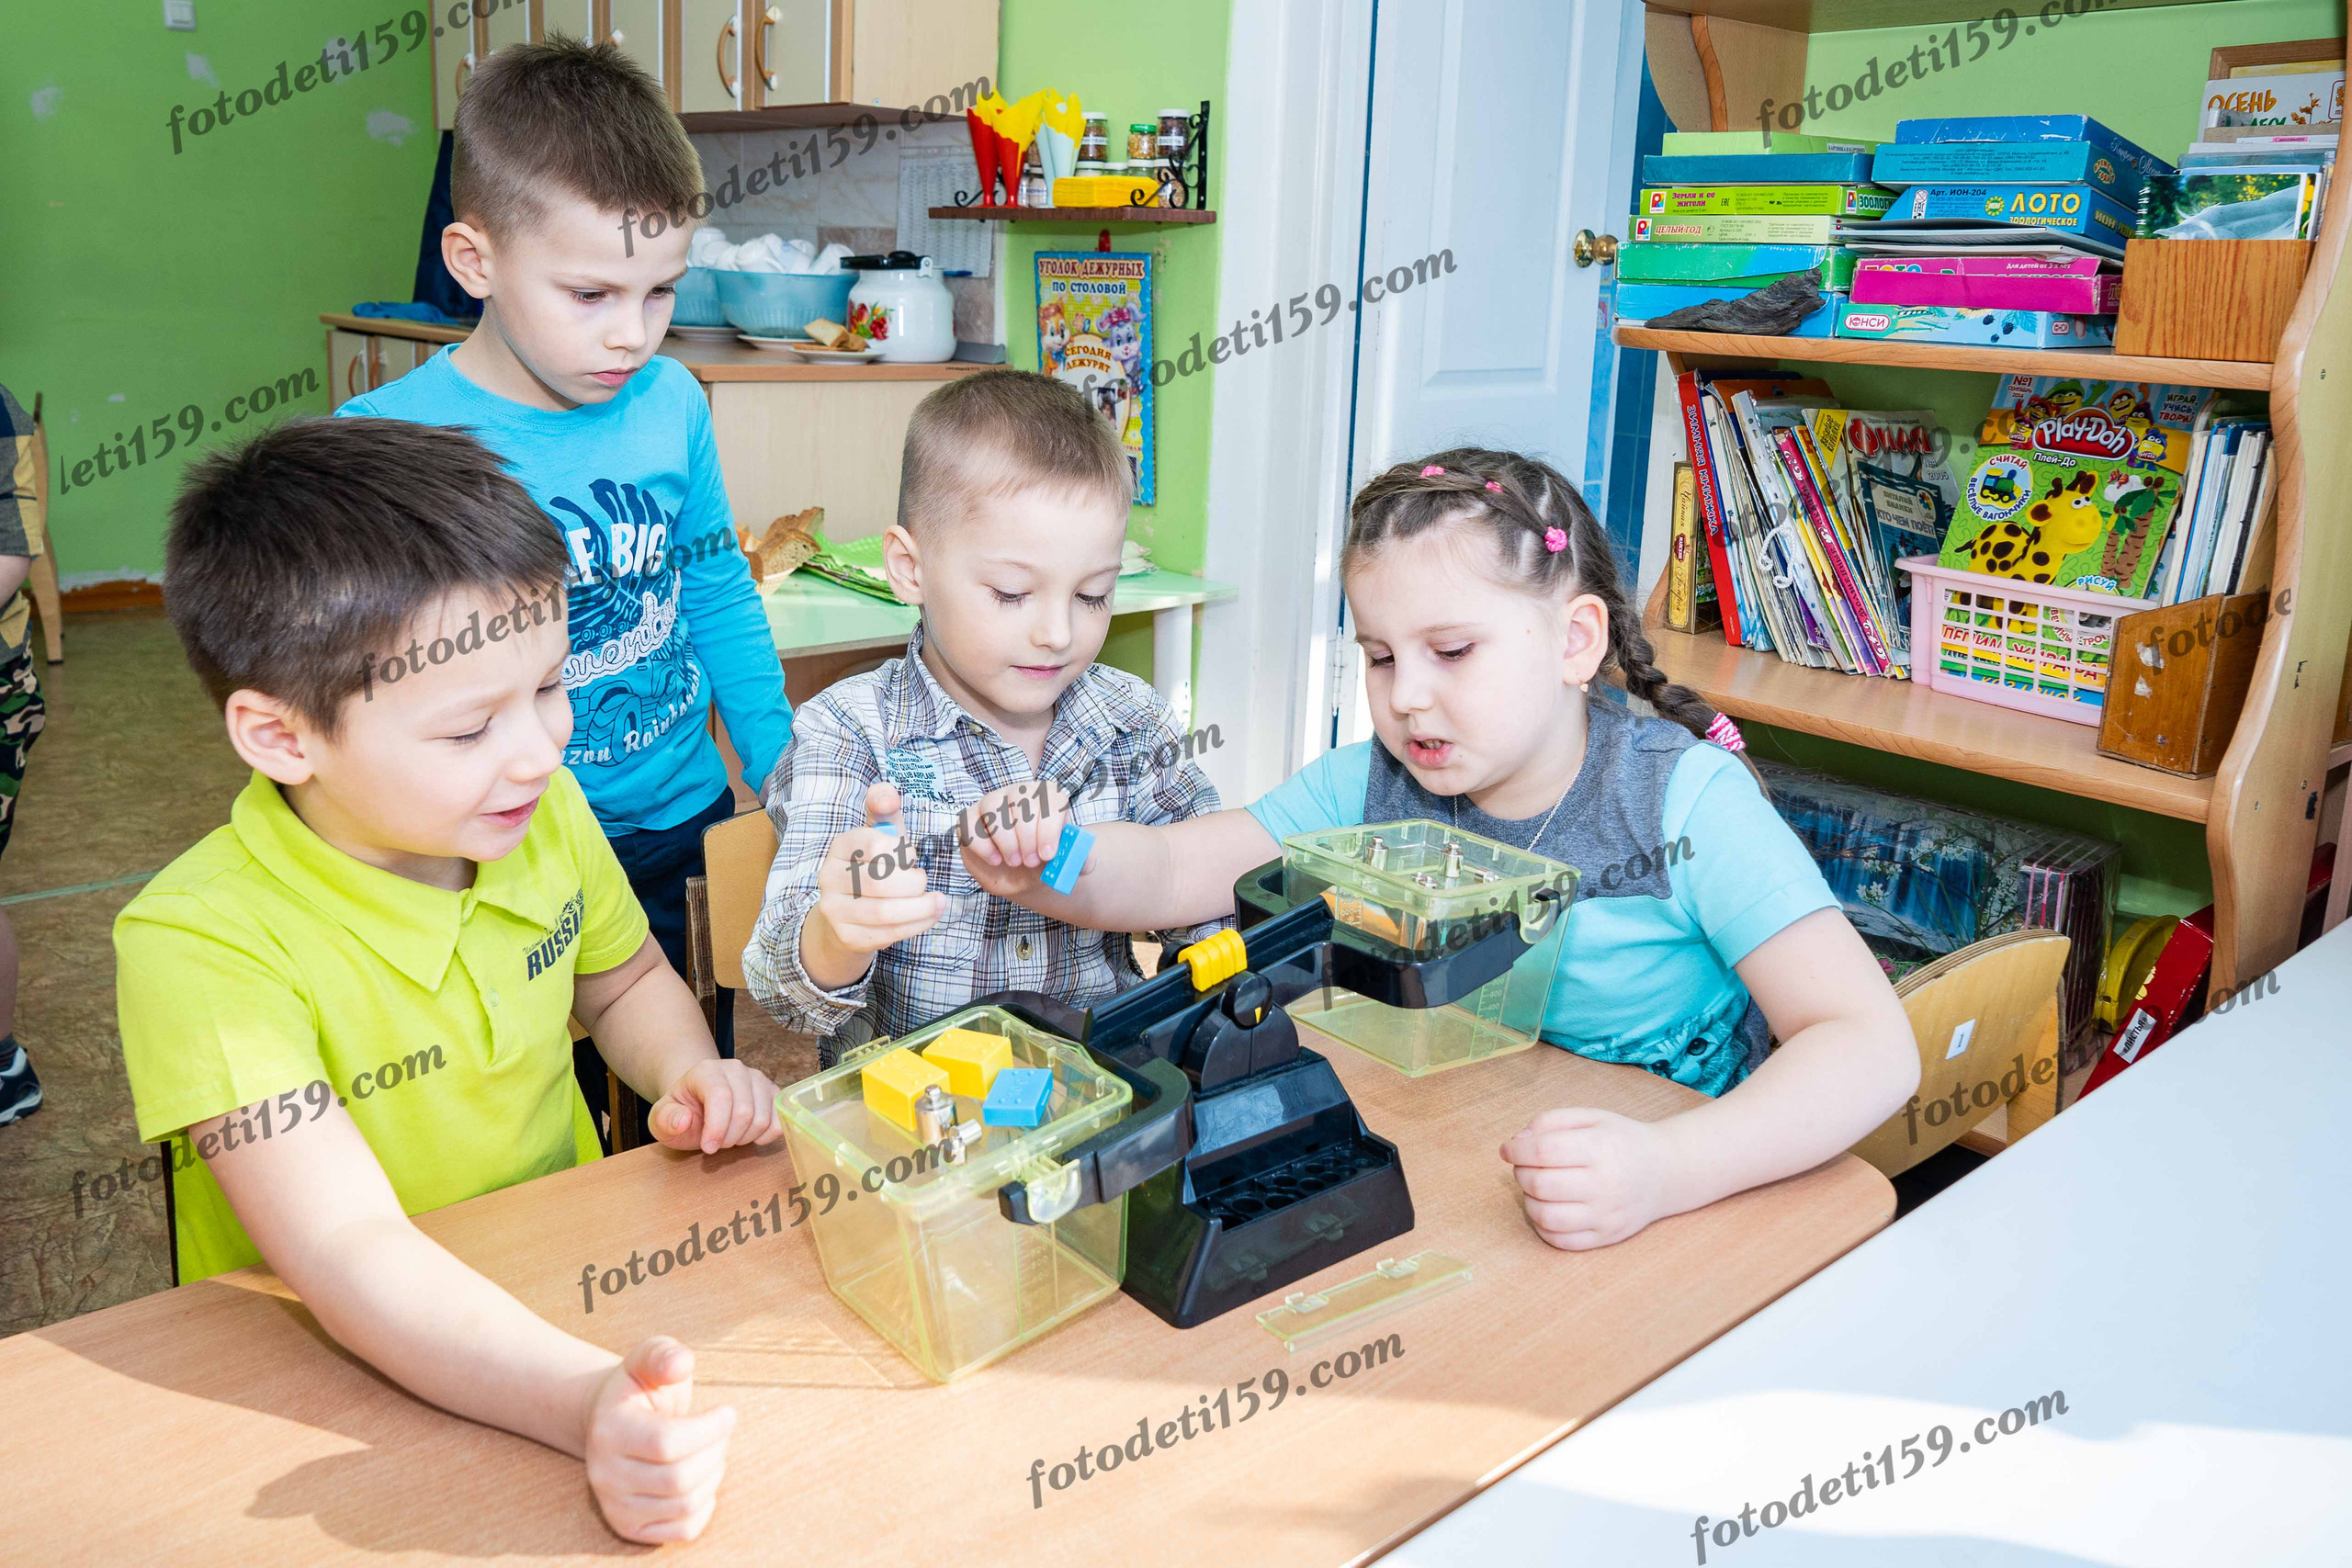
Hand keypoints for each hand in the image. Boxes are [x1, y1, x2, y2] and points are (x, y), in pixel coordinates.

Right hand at [582, 1338, 736, 1543]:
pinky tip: (703, 1479)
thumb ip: (664, 1355)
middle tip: (721, 1431)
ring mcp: (616, 1506)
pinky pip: (683, 1530)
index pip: (667, 1443)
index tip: (727, 1412)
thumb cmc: (639, 1388)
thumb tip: (681, 1364)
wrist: (610, 1423)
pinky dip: (705, 1506)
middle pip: (680, 1478)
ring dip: (713, 1475)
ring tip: (712, 1451)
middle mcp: (605, 1475)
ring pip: (685, 1505)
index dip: (709, 1428)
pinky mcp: (630, 1527)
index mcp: (609, 1430)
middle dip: (715, 1451)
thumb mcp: (648, 1359)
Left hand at [650, 1058, 783, 1154]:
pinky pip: (780, 1119)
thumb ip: (666, 1120)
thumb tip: (684, 1120)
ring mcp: (758, 1079)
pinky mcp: (773, 1092)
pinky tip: (749, 1136)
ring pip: (763, 1118)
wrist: (697, 1104)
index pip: (720, 1096)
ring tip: (729, 1137)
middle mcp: (736, 1069)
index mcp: (707, 1071)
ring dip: (745, 1138)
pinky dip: (766, 1135)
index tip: (708, 1148)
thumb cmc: (682, 1112)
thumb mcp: (661, 1118)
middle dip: (730, 1137)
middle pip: (745, 1110)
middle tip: (716, 1143)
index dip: (716, 1127)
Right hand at [808, 782, 945, 959]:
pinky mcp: (846, 937)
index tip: (912, 857)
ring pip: (884, 911)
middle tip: (923, 881)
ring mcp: (834, 909)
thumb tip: (887, 794)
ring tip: (935, 901)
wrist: (848, 916)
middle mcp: (828, 876)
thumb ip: (886, 809)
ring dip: (921, 907)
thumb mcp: (880, 835)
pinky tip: (928, 916)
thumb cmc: (874, 867)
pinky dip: (915, 926)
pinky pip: (886, 935)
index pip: (876, 843)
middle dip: (914, 882)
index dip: (904, 852)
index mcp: (840, 846)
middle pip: (880, 881)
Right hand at [959, 775, 1081, 898]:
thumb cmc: (1044, 861)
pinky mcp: (969, 818)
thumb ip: (1079, 861)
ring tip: (1014, 862)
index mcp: (1048, 797)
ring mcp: (992, 802)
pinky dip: (982, 844)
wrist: (1020, 871)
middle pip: (1021, 802)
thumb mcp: (1065, 863)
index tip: (1048, 855)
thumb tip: (1086, 862)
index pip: (1051, 798)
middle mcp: (1019, 792)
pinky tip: (995, 860)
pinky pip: (969, 823)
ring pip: (993, 808)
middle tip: (1031, 862)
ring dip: (1005, 840)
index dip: (1049, 827)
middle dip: (1027, 837)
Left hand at [1499, 1107, 1678, 1250]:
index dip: (1516, 1150)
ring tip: (1536, 1188)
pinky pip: (1560, 1241)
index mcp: (1601, 1148)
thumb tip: (1516, 1142)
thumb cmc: (1621, 1140)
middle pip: (1540, 1184)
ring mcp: (1606, 1215)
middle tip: (1524, 1166)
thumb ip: (1550, 1122)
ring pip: (1545, 1216)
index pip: (1543, 1151)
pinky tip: (1548, 1208)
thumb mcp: (1591, 1117)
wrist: (1665, 1172)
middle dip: (1521, 1173)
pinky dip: (1543, 1226)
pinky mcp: (1606, 1237)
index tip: (1508, 1149)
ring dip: (1528, 1201)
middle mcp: (1605, 1184)